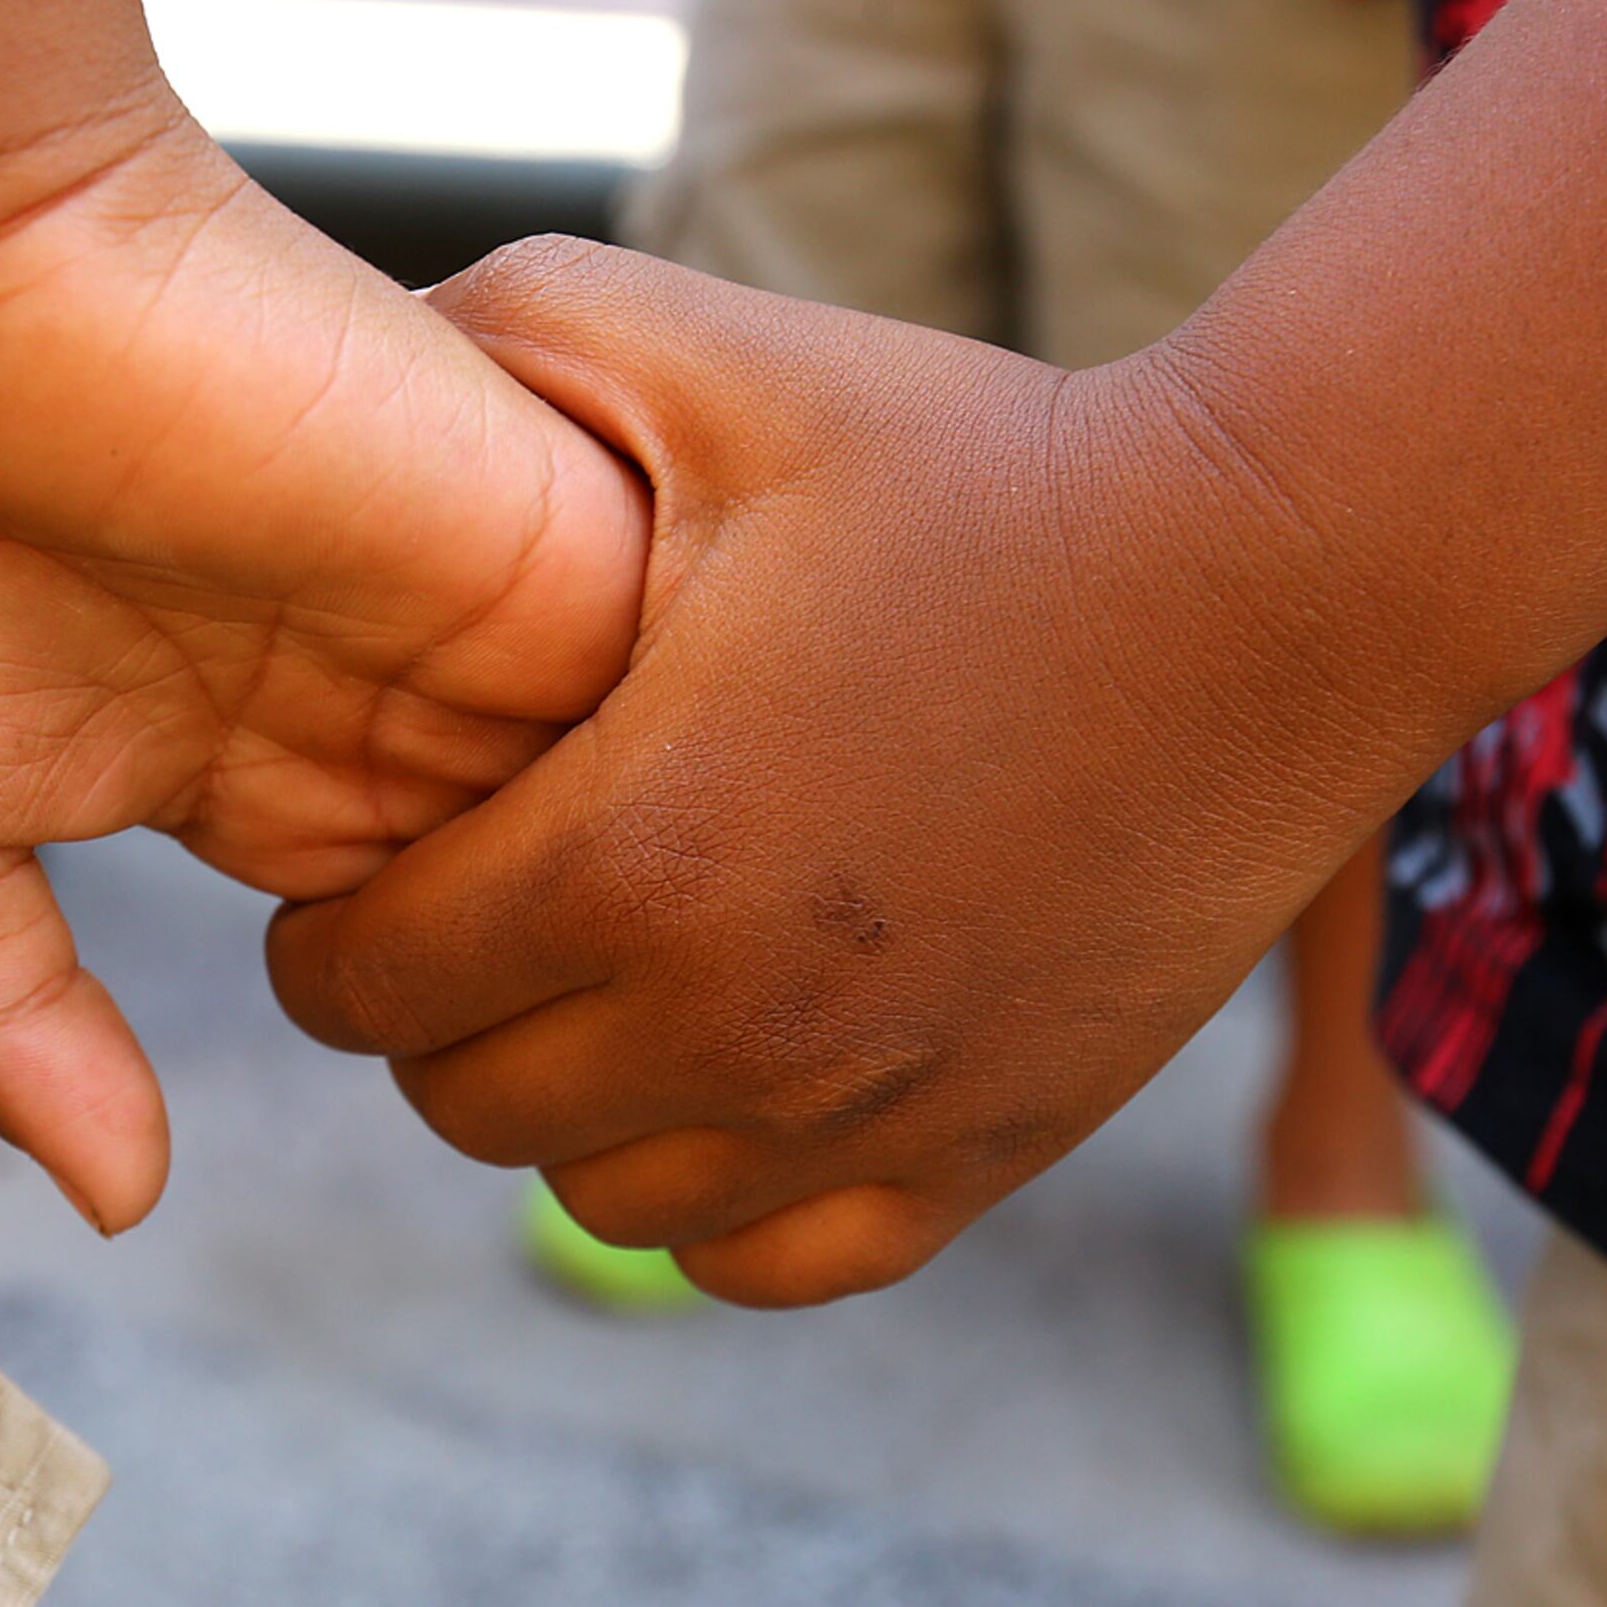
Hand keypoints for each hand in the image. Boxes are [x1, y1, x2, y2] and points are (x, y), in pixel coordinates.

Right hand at [0, 114, 648, 1232]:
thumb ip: (7, 1016)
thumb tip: (120, 1206)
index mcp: (259, 763)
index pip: (411, 954)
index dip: (450, 1053)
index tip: (492, 1132)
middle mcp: (386, 695)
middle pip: (556, 898)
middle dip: (600, 1006)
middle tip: (650, 1105)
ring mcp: (477, 616)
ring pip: (653, 810)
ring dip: (685, 911)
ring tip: (731, 1020)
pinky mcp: (556, 528)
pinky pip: (703, 688)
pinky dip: (729, 781)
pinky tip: (760, 876)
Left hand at [266, 242, 1388, 1307]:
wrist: (1273, 582)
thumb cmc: (983, 461)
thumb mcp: (716, 358)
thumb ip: (500, 342)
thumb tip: (340, 386)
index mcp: (626, 855)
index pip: (358, 984)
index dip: (333, 922)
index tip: (377, 859)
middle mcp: (731, 1023)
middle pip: (462, 1105)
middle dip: (439, 1012)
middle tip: (487, 909)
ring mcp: (865, 1109)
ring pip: (606, 1205)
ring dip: (574, 1109)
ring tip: (614, 985)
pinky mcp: (985, 1152)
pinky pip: (770, 1264)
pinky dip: (720, 1200)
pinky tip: (737, 1074)